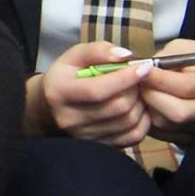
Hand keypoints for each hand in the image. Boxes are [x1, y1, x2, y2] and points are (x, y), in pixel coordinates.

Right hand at [30, 41, 153, 143]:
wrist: (50, 106)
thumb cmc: (66, 76)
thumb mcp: (74, 56)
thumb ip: (98, 50)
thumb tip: (126, 56)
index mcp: (59, 92)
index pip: (97, 89)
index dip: (125, 78)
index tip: (144, 67)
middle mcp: (69, 118)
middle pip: (117, 107)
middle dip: (136, 90)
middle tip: (140, 80)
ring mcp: (84, 135)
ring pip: (128, 122)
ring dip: (141, 105)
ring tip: (138, 92)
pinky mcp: (98, 145)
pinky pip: (132, 137)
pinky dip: (143, 122)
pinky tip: (138, 109)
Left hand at [142, 39, 194, 143]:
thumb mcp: (185, 49)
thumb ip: (166, 58)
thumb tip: (141, 67)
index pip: (186, 87)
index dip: (159, 79)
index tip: (141, 68)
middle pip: (177, 112)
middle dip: (151, 95)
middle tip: (138, 82)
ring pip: (166, 124)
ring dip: (147, 107)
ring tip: (142, 91)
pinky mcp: (189, 136)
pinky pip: (161, 133)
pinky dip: (148, 119)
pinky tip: (146, 104)